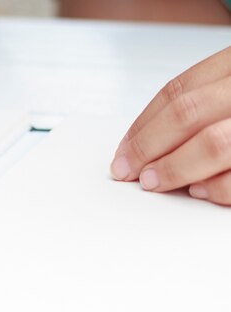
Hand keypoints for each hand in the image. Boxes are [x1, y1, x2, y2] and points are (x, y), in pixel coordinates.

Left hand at [111, 47, 230, 204]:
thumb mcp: (224, 92)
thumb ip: (194, 109)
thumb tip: (141, 145)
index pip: (179, 91)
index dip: (142, 124)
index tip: (121, 152)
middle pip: (188, 114)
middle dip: (149, 147)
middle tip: (128, 171)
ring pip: (213, 143)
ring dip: (175, 168)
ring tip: (153, 181)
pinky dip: (214, 187)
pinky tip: (197, 190)